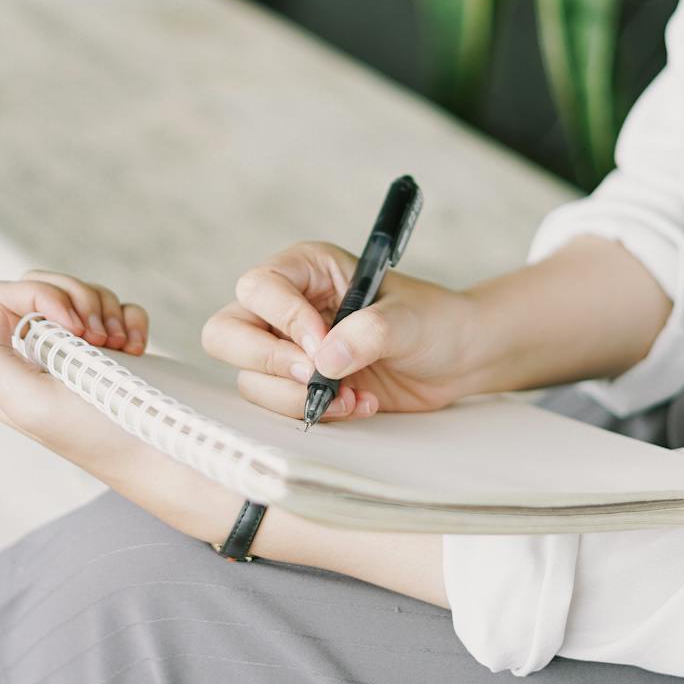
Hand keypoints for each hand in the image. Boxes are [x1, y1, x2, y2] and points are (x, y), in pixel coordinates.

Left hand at [0, 271, 151, 472]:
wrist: (168, 452)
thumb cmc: (102, 435)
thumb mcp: (30, 404)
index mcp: (11, 371)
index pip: (5, 299)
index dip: (41, 298)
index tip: (76, 329)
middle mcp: (39, 359)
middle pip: (43, 287)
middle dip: (79, 300)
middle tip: (100, 339)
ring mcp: (78, 352)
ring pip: (82, 294)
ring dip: (107, 312)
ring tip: (120, 348)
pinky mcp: (114, 350)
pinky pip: (117, 308)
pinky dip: (130, 320)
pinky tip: (137, 350)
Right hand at [202, 240, 483, 422]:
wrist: (458, 359)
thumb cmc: (434, 320)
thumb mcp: (409, 319)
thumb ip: (369, 332)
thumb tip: (324, 360)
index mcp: (305, 269)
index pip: (259, 288)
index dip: (284, 320)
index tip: (323, 345)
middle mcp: (285, 307)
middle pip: (226, 333)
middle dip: (267, 362)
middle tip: (314, 377)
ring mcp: (287, 349)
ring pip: (249, 378)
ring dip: (298, 397)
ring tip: (352, 395)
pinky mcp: (298, 386)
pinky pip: (278, 406)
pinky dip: (314, 413)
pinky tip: (357, 404)